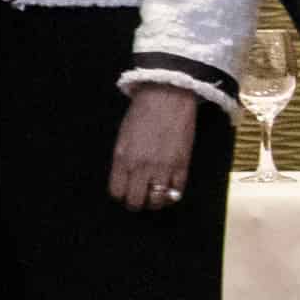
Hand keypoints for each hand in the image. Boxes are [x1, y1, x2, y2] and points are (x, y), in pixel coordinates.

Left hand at [107, 84, 198, 209]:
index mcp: (123, 158)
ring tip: (154, 196)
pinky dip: (172, 196)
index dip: (120, 195)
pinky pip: (177, 192)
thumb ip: (123, 159)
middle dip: (135, 202)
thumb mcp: (123, 137)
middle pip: (135, 201)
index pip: (117, 192)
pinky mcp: (182, 165)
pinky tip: (169, 191)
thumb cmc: (142, 112)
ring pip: (156, 201)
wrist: (166, 96)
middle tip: (139, 198)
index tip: (124, 193)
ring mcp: (163, 167)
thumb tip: (124, 178)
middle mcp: (141, 166)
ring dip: (154, 202)